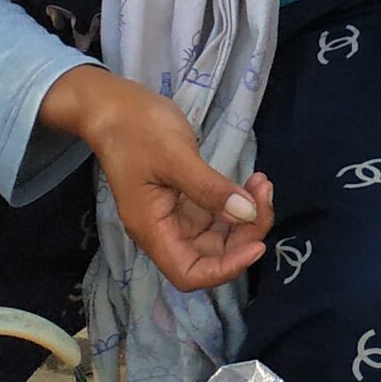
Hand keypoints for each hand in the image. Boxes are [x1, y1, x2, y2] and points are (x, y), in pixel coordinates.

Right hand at [38, 66, 272, 291]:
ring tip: (262, 183)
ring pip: (219, 234)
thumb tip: (247, 215)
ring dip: (246, 216)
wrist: (116, 107)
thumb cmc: (137, 131)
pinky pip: (218, 213)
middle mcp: (165, 230)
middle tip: (264, 195)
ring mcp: (176, 215)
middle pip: (211, 255)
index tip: (257, 245)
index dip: (225, 269)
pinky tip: (253, 182)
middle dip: (245, 234)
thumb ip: (210, 189)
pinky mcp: (186, 198)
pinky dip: (238, 202)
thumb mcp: (176, 157)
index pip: (189, 273)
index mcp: (152, 230)